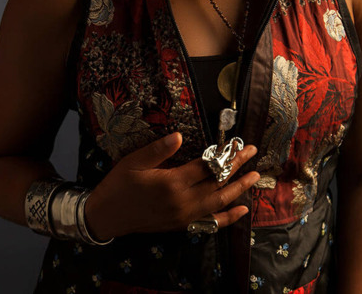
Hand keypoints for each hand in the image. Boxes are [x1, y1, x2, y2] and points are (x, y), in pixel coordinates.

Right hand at [83, 132, 259, 239]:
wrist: (106, 217)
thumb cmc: (119, 185)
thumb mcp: (134, 162)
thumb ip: (158, 149)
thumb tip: (178, 135)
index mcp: (171, 182)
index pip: (207, 166)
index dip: (225, 154)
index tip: (239, 143)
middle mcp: (182, 201)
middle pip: (218, 182)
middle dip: (238, 167)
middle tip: (253, 152)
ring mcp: (184, 216)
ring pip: (219, 201)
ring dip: (239, 188)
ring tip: (255, 176)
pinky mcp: (182, 225)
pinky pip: (211, 221)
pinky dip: (229, 217)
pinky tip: (243, 210)